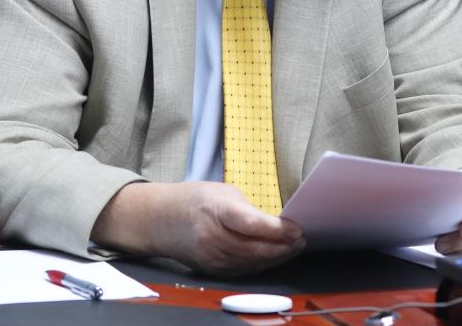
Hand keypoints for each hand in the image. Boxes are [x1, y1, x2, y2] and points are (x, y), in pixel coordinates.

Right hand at [91, 181, 305, 273]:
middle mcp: (212, 237)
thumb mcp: (222, 192)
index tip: (296, 228)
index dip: (277, 230)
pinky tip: (274, 256)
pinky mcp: (212, 270)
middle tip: (301, 240)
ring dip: (277, 257)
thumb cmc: (194, 200)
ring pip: (252, 263)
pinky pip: (244, 270)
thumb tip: (277, 226)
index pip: (251, 224)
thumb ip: (248, 210)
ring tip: (293, 248)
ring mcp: (211, 258)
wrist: (160, 219)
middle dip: (283, 247)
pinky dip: (262, 264)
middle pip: (255, 249)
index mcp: (215, 210)